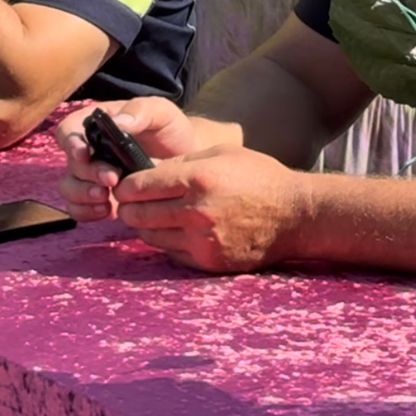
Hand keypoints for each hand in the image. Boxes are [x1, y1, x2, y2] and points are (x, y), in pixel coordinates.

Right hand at [56, 97, 198, 221]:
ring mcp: (91, 176)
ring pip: (69, 187)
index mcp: (96, 123)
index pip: (68, 129)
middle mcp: (89, 149)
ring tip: (106, 200)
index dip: (71, 142)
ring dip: (83, 195)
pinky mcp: (98, 199)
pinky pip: (78, 208)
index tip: (85, 154)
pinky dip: (86, 212)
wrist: (184, 158)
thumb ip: (139, 111)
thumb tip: (118, 122)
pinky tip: (107, 211)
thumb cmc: (169, 129)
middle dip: (88, 173)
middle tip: (112, 179)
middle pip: (71, 163)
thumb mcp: (160, 112)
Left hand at [113, 146, 309, 272]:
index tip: (122, 185)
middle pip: (138, 214)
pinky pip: (171, 253)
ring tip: (148, 216)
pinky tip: (172, 231)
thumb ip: (182, 162)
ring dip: (144, 227)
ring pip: (151, 237)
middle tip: (127, 203)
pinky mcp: (208, 261)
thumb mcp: (221, 154)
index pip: (141, 186)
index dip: (125, 186)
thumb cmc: (258, 176)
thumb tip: (148, 171)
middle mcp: (195, 211)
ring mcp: (201, 240)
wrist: (293, 215)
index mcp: (197, 178)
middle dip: (127, 208)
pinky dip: (166, 242)